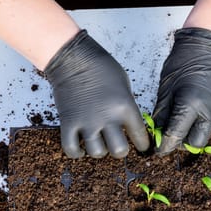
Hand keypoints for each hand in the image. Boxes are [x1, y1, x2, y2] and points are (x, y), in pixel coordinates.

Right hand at [44, 30, 148, 157]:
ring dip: (99, 151)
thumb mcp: (124, 86)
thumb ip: (127, 108)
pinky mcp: (68, 123)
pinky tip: (81, 148)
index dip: (142, 145)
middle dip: (120, 150)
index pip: (140, 137)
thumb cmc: (101, 67)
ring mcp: (86, 122)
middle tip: (117, 145)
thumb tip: (127, 126)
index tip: (141, 146)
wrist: (73, 57)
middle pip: (119, 151)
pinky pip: (71, 149)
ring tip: (98, 144)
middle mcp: (107, 118)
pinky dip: (76, 152)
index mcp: (126, 107)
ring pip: (97, 153)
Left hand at [153, 27, 210, 154]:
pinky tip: (197, 103)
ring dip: (193, 129)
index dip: (164, 146)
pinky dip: (202, 116)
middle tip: (172, 135)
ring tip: (184, 116)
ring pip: (205, 131)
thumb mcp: (165, 90)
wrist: (206, 46)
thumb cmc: (183, 62)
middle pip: (195, 143)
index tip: (159, 149)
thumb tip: (157, 133)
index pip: (175, 136)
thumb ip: (162, 115)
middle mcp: (208, 110)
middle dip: (182, 143)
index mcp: (190, 105)